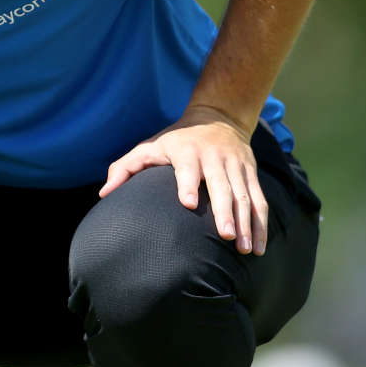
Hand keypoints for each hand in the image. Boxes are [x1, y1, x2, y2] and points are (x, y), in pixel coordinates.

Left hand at [100, 106, 267, 254]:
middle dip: (225, 211)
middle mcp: (214, 157)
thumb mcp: (149, 146)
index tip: (187, 204)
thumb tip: (104, 193)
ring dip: (248, 222)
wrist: (218, 117)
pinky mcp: (250, 173)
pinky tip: (258, 246)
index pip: (188, 168)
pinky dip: (261, 223)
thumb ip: (125, 168)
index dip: (188, 184)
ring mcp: (236, 166)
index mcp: (187, 151)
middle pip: (222, 185)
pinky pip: (260, 199)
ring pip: (245, 195)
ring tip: (245, 248)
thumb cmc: (175, 140)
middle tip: (226, 236)